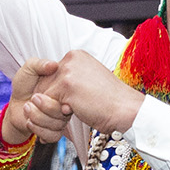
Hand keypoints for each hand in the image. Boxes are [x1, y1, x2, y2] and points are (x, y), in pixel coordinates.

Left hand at [3, 59, 68, 143]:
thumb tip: (53, 65)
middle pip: (66, 111)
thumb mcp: (29, 69)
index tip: (45, 92)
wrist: (15, 106)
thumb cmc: (24, 86)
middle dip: (46, 107)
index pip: (71, 94)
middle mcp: (65, 104)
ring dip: (38, 117)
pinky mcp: (55, 131)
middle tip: (33, 98)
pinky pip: (53, 135)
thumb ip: (39, 64)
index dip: (61, 96)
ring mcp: (62, 118)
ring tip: (27, 107)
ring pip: (59, 124)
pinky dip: (38, 129)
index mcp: (64, 88)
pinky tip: (29, 121)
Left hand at [31, 50, 145, 134]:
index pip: (51, 75)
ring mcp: (68, 71)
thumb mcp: (87, 82)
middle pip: (45, 83)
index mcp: (76, 56)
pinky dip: (56, 113)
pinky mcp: (66, 85)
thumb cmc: (110, 101)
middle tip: (70, 108)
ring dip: (54, 108)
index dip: (55, 92)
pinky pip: (47, 103)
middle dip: (51, 100)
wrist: (125, 109)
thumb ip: (69, 81)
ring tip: (73, 110)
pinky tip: (73, 112)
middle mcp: (70, 59)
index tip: (68, 101)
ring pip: (44, 94)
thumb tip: (47, 92)